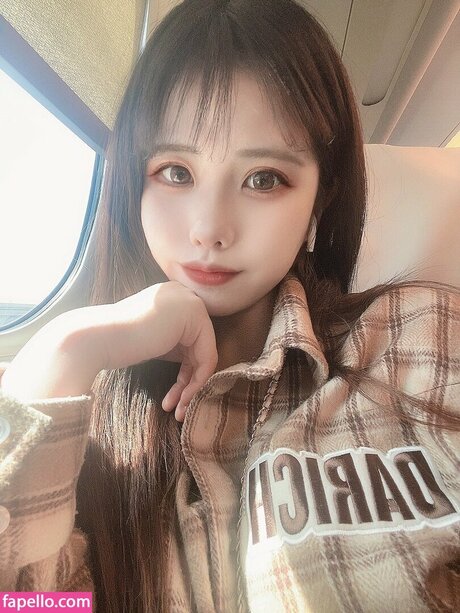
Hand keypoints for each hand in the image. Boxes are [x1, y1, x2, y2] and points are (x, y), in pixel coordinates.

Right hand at [2, 282, 217, 421]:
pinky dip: (197, 381)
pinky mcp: (194, 315)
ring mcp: (191, 302)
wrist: (97, 338)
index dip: (185, 374)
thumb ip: (173, 343)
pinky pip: (207, 355)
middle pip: (200, 348)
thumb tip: (194, 363)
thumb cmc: (117, 345)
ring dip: (192, 387)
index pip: (191, 342)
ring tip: (178, 410)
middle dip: (189, 383)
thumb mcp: (154, 342)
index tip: (174, 400)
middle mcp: (185, 295)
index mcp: (174, 299)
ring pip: (205, 355)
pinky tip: (181, 400)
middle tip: (178, 409)